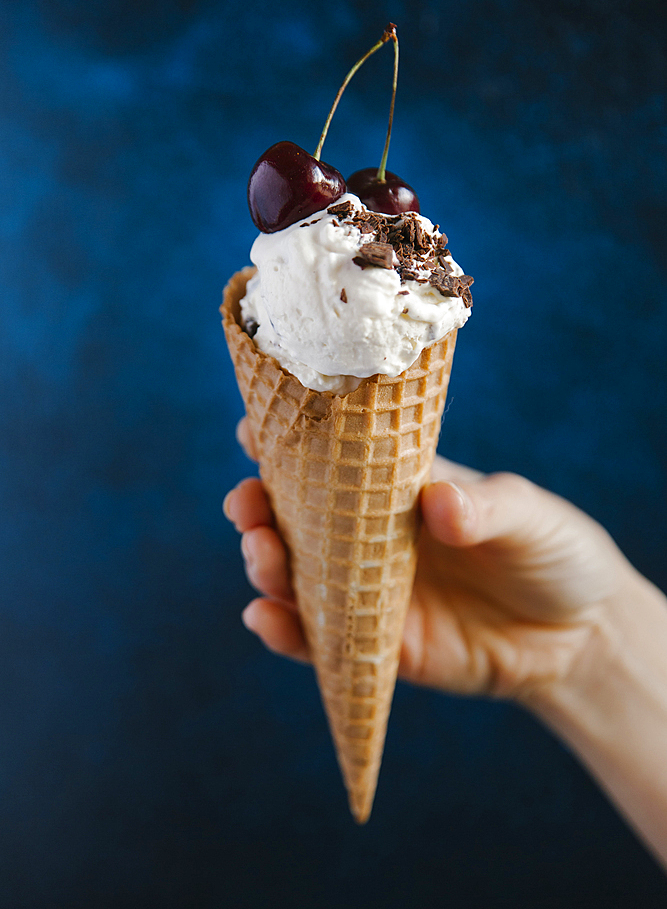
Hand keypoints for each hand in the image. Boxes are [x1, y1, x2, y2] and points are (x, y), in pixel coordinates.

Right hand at [224, 418, 636, 703]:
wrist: (582, 636)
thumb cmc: (555, 550)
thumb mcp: (529, 514)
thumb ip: (485, 506)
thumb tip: (436, 503)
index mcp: (401, 489)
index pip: (335, 459)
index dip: (289, 442)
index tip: (252, 429)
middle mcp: (372, 537)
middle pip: (296, 518)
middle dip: (258, 507)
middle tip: (246, 503)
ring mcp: (370, 592)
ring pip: (297, 577)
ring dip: (265, 564)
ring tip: (260, 553)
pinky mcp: (379, 647)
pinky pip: (320, 642)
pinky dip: (285, 632)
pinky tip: (264, 617)